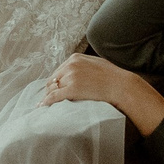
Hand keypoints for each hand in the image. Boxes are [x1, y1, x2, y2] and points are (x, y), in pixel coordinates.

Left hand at [43, 54, 163, 135]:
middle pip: (53, 79)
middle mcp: (71, 65)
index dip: (55, 81)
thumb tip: (74, 72)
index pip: (59, 70)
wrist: (121, 85)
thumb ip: (83, 65)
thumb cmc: (112, 76)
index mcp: (75, 58)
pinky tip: (43, 106)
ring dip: (48, 96)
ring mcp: (71, 77)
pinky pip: (54, 96)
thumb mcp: (95, 63)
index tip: (53, 89)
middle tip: (47, 99)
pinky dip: (47, 101)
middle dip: (50, 89)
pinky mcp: (72, 89)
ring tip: (43, 104)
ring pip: (52, 88)